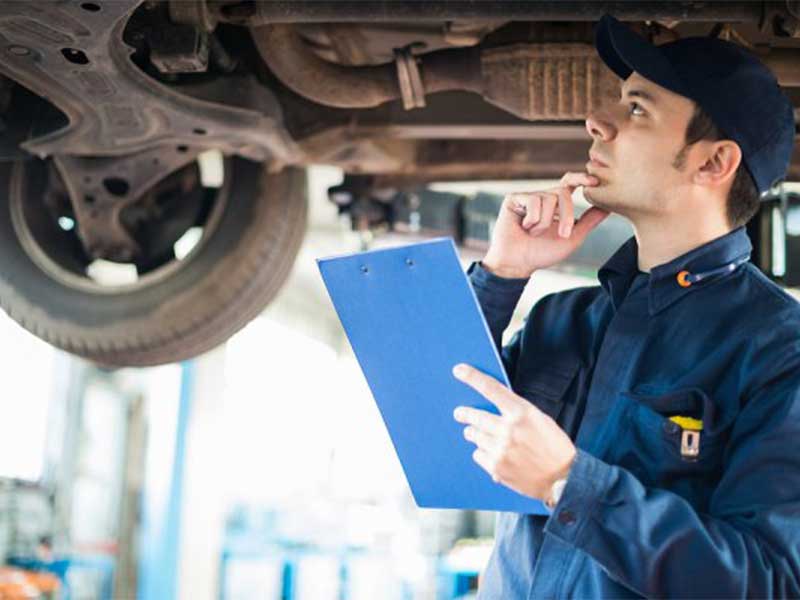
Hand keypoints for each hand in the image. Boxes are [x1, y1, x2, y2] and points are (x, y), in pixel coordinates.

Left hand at [451, 363, 575, 500]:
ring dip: (474, 433)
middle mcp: (509, 429)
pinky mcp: (496, 467)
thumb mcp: (539, 419)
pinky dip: (482, 453)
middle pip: (475, 416)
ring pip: (474, 435)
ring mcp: (501, 449)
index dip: (472, 377)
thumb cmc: (553, 446)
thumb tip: (491, 405)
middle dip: (464, 414)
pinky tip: (494, 454)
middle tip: (459, 413)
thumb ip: (515, 411)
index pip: (491, 388)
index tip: (458, 370)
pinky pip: (477, 454)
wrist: (563, 479)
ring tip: (480, 435)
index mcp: (522, 412)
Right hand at [482, 172, 609, 278]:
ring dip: (545, 223)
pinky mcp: (514, 198)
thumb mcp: (573, 237)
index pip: (570, 183)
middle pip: (563, 192)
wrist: (517, 263)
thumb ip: (589, 221)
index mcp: (556, 204)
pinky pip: (533, 202)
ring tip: (533, 234)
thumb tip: (608, 207)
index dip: (581, 178)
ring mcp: (528, 197)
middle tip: (564, 234)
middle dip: (567, 214)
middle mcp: (542, 197)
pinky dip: (533, 220)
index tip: (594, 182)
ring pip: (548, 200)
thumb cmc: (542, 253)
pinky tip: (524, 228)